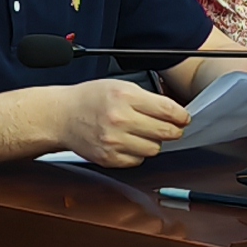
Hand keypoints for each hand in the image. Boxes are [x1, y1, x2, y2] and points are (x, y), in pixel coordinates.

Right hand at [50, 78, 188, 169]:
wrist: (61, 116)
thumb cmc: (89, 99)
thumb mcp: (119, 86)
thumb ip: (147, 98)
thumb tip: (174, 112)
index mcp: (124, 97)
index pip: (167, 110)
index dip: (181, 116)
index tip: (184, 118)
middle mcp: (120, 119)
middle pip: (165, 132)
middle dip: (173, 130)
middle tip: (172, 128)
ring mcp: (114, 141)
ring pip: (154, 149)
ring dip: (153, 142)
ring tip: (142, 133)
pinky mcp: (109, 158)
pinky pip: (138, 160)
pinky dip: (137, 152)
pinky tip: (128, 142)